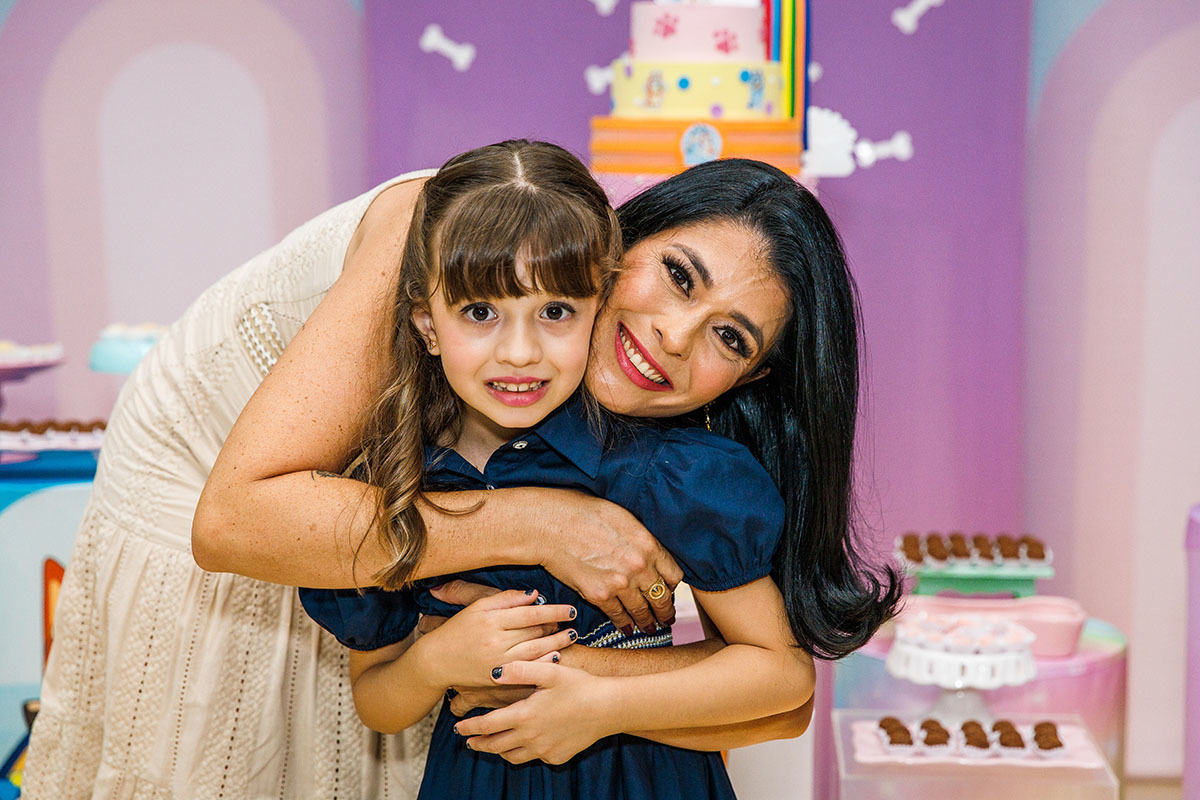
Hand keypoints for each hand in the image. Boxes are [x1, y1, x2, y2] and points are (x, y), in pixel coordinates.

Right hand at [417, 590, 576, 689]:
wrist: (436, 661)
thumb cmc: (457, 630)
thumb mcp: (477, 607)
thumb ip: (505, 599)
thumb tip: (533, 595)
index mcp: (491, 619)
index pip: (530, 614)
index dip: (553, 611)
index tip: (570, 609)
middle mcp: (495, 640)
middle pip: (535, 632)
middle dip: (557, 627)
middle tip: (573, 622)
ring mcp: (497, 661)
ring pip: (535, 651)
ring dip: (557, 643)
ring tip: (571, 637)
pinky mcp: (497, 678)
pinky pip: (526, 670)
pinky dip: (543, 663)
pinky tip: (556, 657)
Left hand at [452, 660, 616, 764]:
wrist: (608, 708)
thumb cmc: (579, 685)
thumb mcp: (550, 671)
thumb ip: (520, 670)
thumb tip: (495, 672)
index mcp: (525, 715)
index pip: (487, 725)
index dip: (470, 727)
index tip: (458, 727)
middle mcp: (531, 737)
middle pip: (495, 745)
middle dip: (479, 743)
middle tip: (468, 740)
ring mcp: (544, 750)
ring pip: (512, 756)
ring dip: (498, 751)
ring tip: (491, 745)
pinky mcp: (556, 756)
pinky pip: (534, 758)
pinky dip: (523, 752)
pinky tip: (524, 743)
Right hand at [540, 492, 682, 634]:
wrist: (551, 525)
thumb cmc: (584, 513)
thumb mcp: (624, 518)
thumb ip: (642, 540)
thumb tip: (651, 555)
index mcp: (649, 545)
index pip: (674, 576)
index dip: (672, 587)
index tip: (669, 591)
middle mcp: (639, 567)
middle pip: (662, 598)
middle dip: (665, 611)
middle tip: (666, 618)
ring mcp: (620, 584)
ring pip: (642, 611)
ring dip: (647, 622)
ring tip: (649, 627)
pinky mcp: (599, 596)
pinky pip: (618, 616)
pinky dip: (624, 624)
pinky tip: (627, 628)